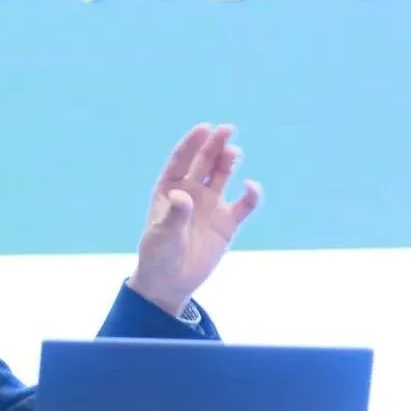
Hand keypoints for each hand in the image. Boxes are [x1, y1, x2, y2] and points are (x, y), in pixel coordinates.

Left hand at [129, 123, 261, 315]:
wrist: (170, 282)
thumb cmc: (158, 255)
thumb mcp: (162, 236)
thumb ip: (174, 215)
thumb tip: (183, 197)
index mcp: (169, 189)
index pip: (181, 160)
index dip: (192, 143)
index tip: (204, 128)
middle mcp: (191, 192)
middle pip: (204, 162)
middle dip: (214, 145)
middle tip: (227, 129)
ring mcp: (210, 205)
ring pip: (223, 176)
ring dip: (229, 161)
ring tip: (234, 151)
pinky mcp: (227, 222)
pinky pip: (243, 204)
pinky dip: (251, 195)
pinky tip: (251, 187)